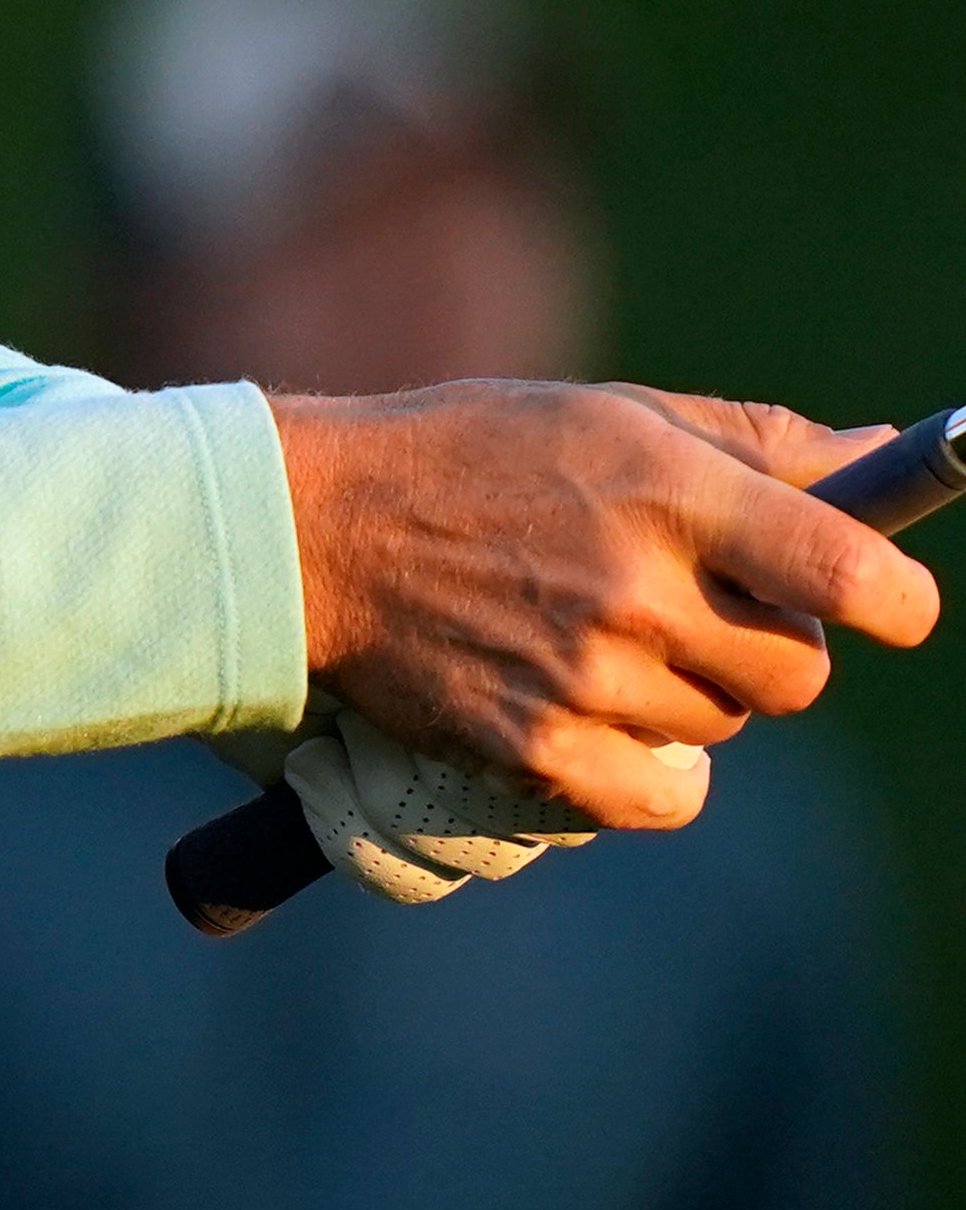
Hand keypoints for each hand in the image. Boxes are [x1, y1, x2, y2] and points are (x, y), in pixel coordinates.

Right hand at [274, 381, 939, 830]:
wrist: (310, 529)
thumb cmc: (469, 455)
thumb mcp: (607, 413)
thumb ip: (755, 444)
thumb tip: (882, 460)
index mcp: (666, 491)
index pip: (852, 574)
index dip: (898, 601)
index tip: (887, 604)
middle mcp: (634, 588)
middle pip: (799, 672)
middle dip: (767, 645)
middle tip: (697, 611)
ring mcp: (584, 676)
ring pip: (724, 727)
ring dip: (690, 694)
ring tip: (604, 641)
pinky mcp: (534, 747)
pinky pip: (663, 796)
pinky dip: (653, 771)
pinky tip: (604, 716)